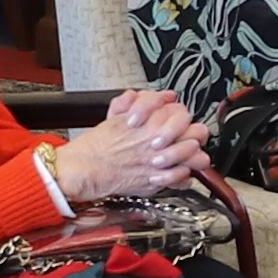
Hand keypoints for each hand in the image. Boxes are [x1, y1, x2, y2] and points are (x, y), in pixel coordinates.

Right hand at [51, 88, 211, 201]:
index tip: (180, 123)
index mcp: (150, 121)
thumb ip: (145, 103)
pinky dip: (183, 176)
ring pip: (193, 153)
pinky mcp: (155, 180)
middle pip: (195, 131)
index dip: (181, 118)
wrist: (82, 169)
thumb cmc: (96, 145)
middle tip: (190, 139)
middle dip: (194, 134)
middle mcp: (157, 139)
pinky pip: (182, 177)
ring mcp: (159, 160)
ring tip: (188, 155)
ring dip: (193, 154)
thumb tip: (166, 97)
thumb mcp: (118, 114)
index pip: (182, 112)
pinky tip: (178, 173)